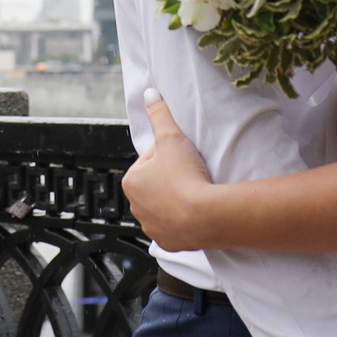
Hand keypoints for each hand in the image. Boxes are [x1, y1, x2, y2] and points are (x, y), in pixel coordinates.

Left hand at [122, 89, 216, 249]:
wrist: (205, 215)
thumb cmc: (185, 176)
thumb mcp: (172, 137)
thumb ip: (159, 114)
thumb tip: (150, 94)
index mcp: (131, 181)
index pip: (150, 160)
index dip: (169, 155)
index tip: (183, 158)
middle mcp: (136, 206)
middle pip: (156, 184)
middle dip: (171, 178)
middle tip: (191, 174)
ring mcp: (151, 227)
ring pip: (164, 206)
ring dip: (176, 199)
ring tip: (194, 192)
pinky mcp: (167, 242)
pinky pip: (174, 227)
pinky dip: (183, 220)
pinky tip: (195, 211)